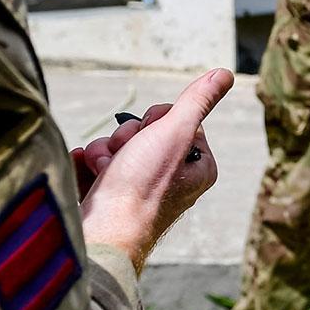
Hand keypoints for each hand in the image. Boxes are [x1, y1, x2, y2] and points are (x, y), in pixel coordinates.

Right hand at [79, 68, 234, 272]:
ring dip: (105, 150)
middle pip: (145, 131)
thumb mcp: (175, 133)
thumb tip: (224, 73)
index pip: (178, 120)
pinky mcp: (110, 200)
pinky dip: (88, 163)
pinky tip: (84, 169)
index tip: (152, 134)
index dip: (158, 120)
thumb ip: (197, 101)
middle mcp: (172, 180)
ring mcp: (139, 191)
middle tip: (125, 154)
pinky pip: (95, 164)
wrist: (101, 236)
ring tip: (104, 170)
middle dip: (127, 136)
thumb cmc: (142, 187)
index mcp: (197, 166)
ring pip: (117, 146)